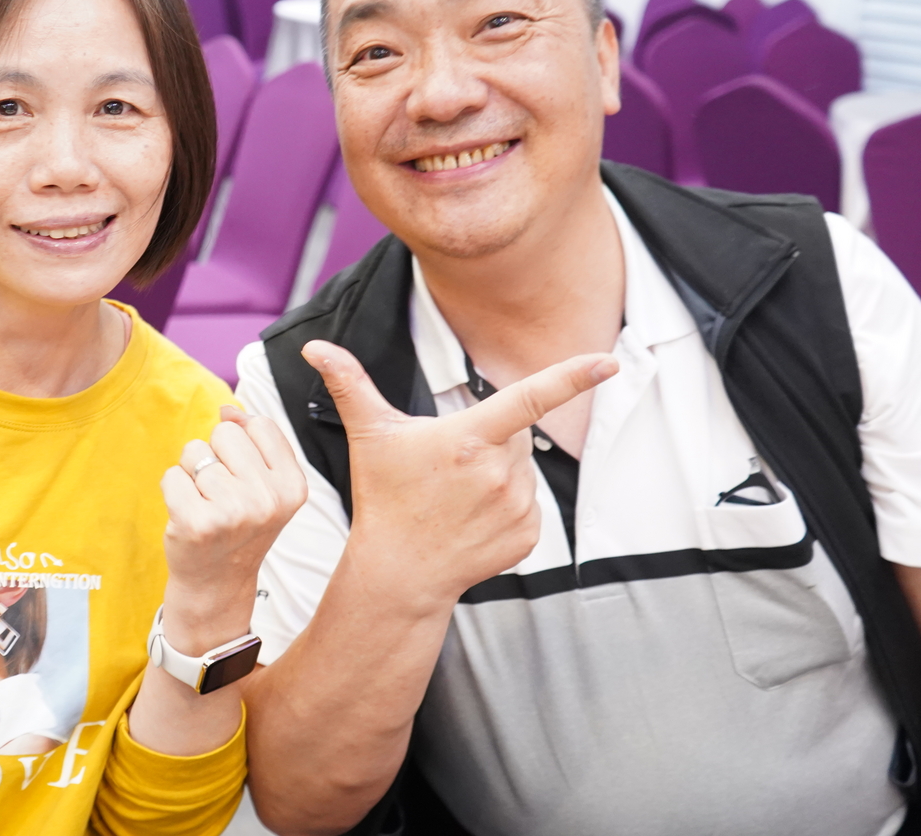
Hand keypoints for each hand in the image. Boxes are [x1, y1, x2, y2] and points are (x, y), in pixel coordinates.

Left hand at [160, 406, 307, 651]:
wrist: (217, 583)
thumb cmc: (238, 528)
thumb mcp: (264, 485)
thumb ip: (254, 440)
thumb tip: (227, 410)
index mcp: (293, 486)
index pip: (259, 425)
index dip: (243, 447)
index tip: (245, 481)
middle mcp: (268, 499)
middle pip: (225, 434)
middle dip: (215, 457)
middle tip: (221, 496)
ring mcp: (233, 512)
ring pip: (194, 452)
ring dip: (191, 475)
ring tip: (205, 506)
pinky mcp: (197, 523)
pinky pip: (172, 475)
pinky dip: (173, 491)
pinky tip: (187, 516)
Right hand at [303, 340, 615, 609]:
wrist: (399, 573)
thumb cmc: (384, 498)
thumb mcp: (369, 436)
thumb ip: (349, 384)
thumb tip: (314, 347)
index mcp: (469, 440)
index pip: (528, 398)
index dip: (571, 377)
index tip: (606, 361)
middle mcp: (500, 473)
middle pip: (517, 433)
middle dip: (493, 437)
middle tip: (450, 464)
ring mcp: (517, 507)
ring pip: (524, 468)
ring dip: (500, 472)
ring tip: (458, 495)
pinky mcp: (528, 536)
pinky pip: (529, 504)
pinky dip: (508, 505)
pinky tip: (473, 518)